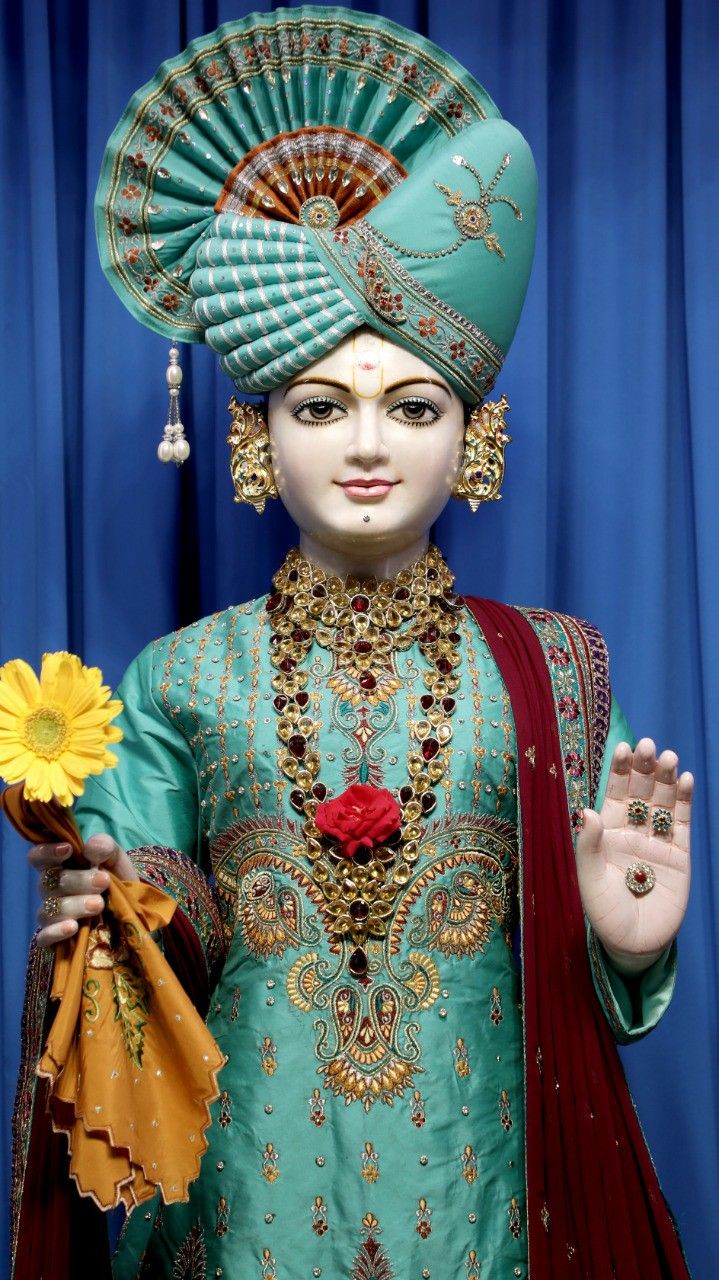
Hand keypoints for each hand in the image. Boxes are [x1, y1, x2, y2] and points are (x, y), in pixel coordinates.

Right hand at [29, 833, 137, 947]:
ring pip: (49, 910)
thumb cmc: (117, 879)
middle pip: (50, 883)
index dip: (46, 852)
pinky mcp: (54, 938)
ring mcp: (51, 915)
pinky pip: (44, 937)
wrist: (131, 910)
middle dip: (78, 881)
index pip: (38, 857)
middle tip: (103, 881)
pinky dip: (56, 932)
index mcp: (60, 867)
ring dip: (74, 906)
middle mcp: (51, 890)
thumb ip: (106, 847)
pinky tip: (73, 927)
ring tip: (98, 904)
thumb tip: (91, 847)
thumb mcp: (116, 859)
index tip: (68, 849)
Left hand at [575, 739, 691, 973]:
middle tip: (648, 745)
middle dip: (644, 768)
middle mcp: (633, 831)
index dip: (619, 772)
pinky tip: (685, 780)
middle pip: (641, 792)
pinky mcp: (680, 855)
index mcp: (607, 833)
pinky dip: (684, 801)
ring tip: (669, 757)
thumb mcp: (588, 881)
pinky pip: (681, 823)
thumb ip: (587, 847)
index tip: (622, 748)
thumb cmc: (604, 913)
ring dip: (666, 778)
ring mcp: (658, 841)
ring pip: (663, 802)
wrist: (634, 944)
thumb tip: (588, 811)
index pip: (614, 795)